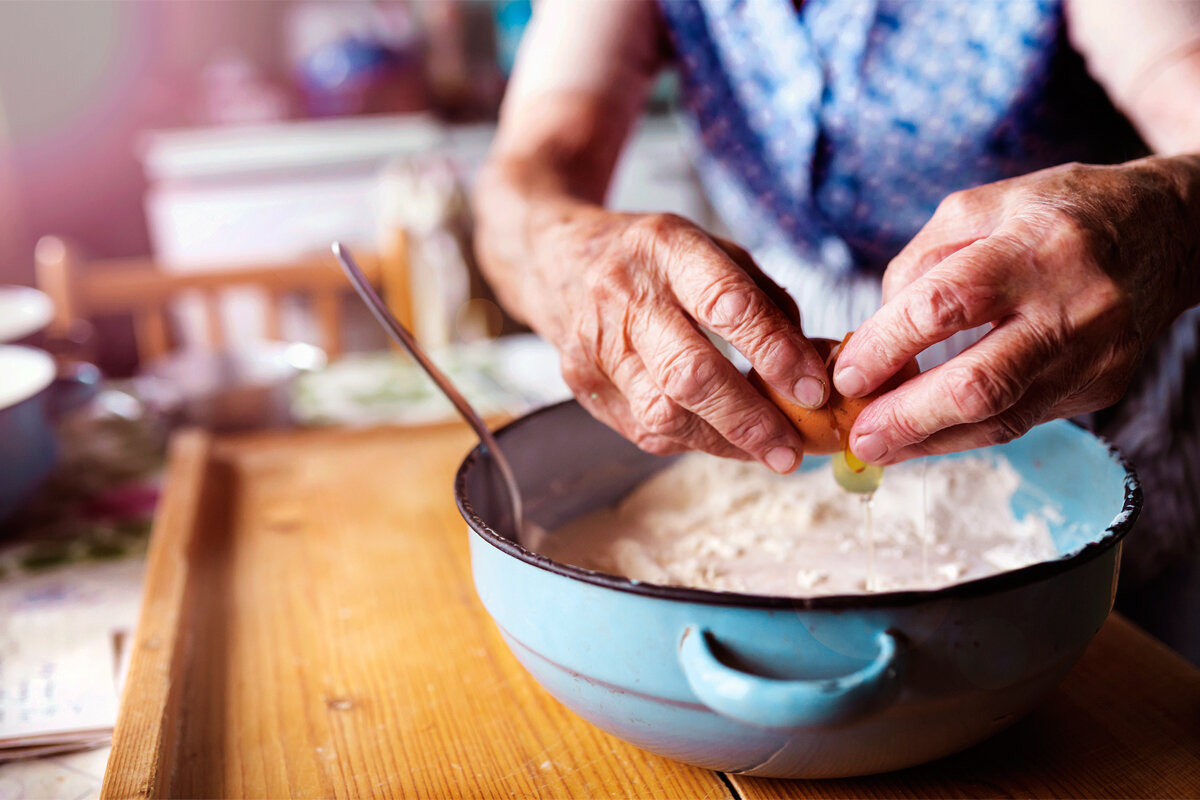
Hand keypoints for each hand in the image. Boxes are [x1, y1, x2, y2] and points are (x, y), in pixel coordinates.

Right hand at [521, 207, 830, 472]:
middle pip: (690, 372)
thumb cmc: (655, 260)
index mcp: (666, 247)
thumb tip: (819, 364)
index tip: (814, 389)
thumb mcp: (713, 252)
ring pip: (664, 413)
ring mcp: (595, 344)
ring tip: (770, 451)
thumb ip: (767, 303)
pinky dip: (694, 441)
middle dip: (750, 418)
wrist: (559, 260)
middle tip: (793, 448)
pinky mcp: (581, 384)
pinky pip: (645, 429)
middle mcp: (624, 295)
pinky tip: (725, 440)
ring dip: (724, 441)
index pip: (726, 304)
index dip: (775, 352)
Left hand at [833, 158, 1198, 463]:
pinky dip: (964, 434)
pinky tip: (924, 437)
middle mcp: (1072, 305)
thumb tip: (871, 339)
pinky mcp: (1102, 387)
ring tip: (879, 448)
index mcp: (1034, 245)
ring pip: (1003, 419)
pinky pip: (1021, 422)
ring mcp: (1094, 354)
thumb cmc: (1052, 215)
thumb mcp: (978, 209)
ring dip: (930, 442)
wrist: (1162, 233)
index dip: (887, 345)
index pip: (947, 304)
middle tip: (859, 435)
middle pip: (982, 382)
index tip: (846, 373)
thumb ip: (917, 265)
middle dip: (908, 417)